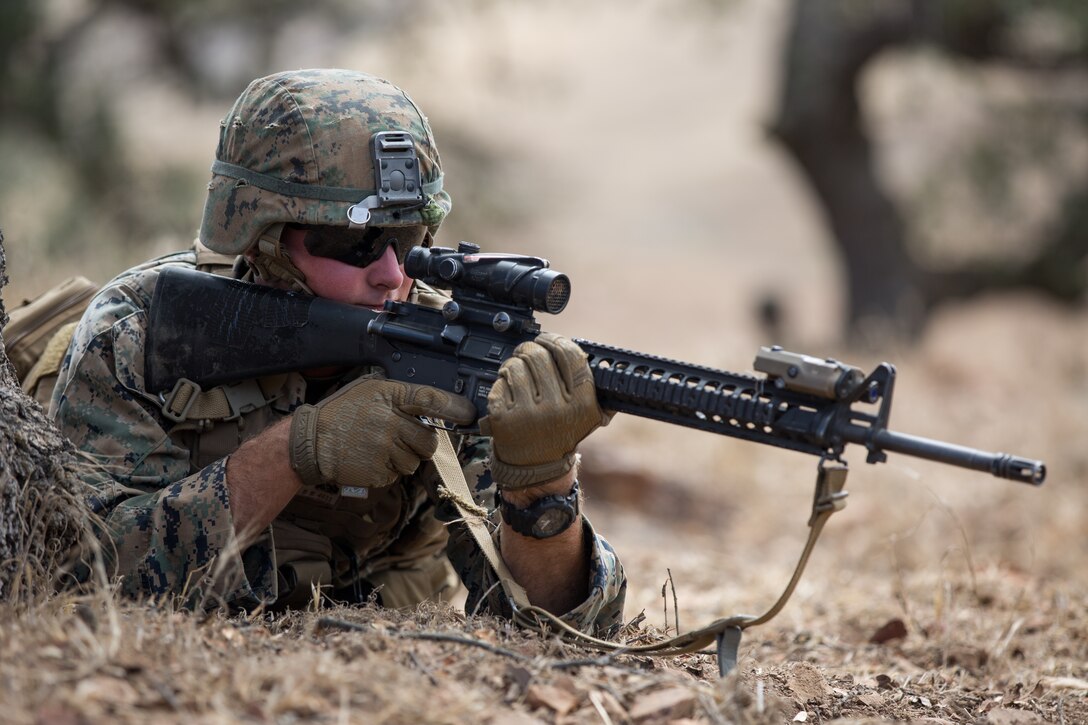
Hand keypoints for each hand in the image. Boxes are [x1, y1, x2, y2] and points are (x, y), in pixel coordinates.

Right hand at [290, 376, 475, 488]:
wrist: (313, 441)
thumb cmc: (343, 412)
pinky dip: (389, 469)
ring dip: (404, 457)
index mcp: (390, 397)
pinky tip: (371, 458)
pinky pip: (398, 474)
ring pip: (415, 460)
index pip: (431, 400)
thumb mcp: (369, 390)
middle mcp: (391, 422)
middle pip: (429, 440)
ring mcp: (385, 449)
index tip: (469, 414)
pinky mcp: (379, 471)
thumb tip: (433, 404)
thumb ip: (399, 395)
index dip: (454, 407)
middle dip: (422, 442)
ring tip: (380, 447)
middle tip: (403, 437)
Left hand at [480, 333, 609, 488]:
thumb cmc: (560, 434)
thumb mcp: (588, 416)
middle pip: (539, 356)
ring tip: (516, 370)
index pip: (570, 355)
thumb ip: (593, 388)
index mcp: (581, 404)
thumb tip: (593, 355)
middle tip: (527, 351)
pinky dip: (502, 381)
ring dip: (514, 362)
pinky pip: (501, 382)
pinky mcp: (504, 417)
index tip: (548, 339)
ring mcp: (528, 413)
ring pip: (516, 365)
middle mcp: (556, 408)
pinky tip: (508, 388)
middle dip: (531, 348)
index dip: (556, 341)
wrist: (537, 468)